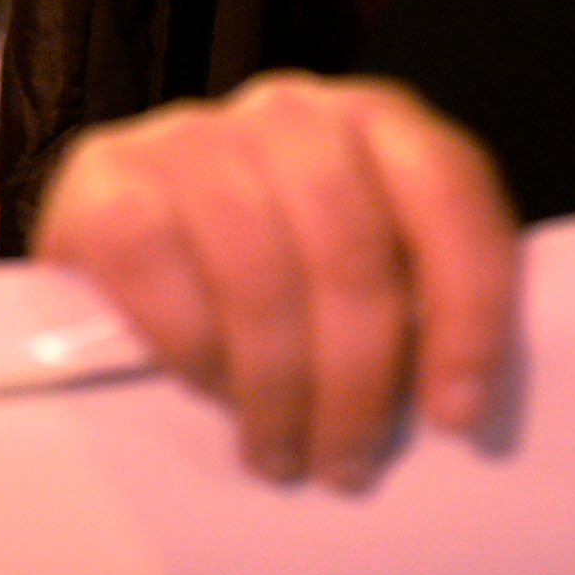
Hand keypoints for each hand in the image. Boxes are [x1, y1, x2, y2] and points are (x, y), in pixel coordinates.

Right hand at [30, 72, 517, 490]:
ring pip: (259, 268)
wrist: (126, 242)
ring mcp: (193, 133)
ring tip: (279, 454)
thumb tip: (453, 410)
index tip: (456, 417)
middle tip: (346, 465)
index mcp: (378, 124)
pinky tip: (205, 388)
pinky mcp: (106, 174)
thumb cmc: (269, 283)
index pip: (449, 190)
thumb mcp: (354, 280)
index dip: (468, 309)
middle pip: (350, 246)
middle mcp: (291, 110)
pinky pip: (159, 267)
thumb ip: (411, 307)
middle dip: (357, 379)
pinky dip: (191, 348)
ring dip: (276, 386)